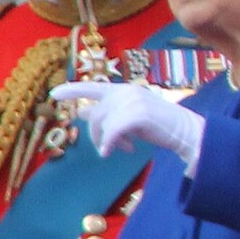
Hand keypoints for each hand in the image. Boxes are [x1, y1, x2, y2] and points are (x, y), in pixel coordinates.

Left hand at [50, 81, 205, 172]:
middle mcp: (125, 92)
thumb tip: (83, 112)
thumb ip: (108, 113)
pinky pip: (113, 132)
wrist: (185, 130)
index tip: (54, 93)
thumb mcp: (128, 116)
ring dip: (108, 141)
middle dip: (97, 134)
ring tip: (124, 148)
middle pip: (95, 115)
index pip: (92, 87)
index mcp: (122, 90)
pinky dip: (110, 144)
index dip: (72, 90)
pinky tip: (116, 151)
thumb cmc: (157, 125)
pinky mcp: (138, 114)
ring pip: (103, 125)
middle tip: (108, 147)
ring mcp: (132, 101)